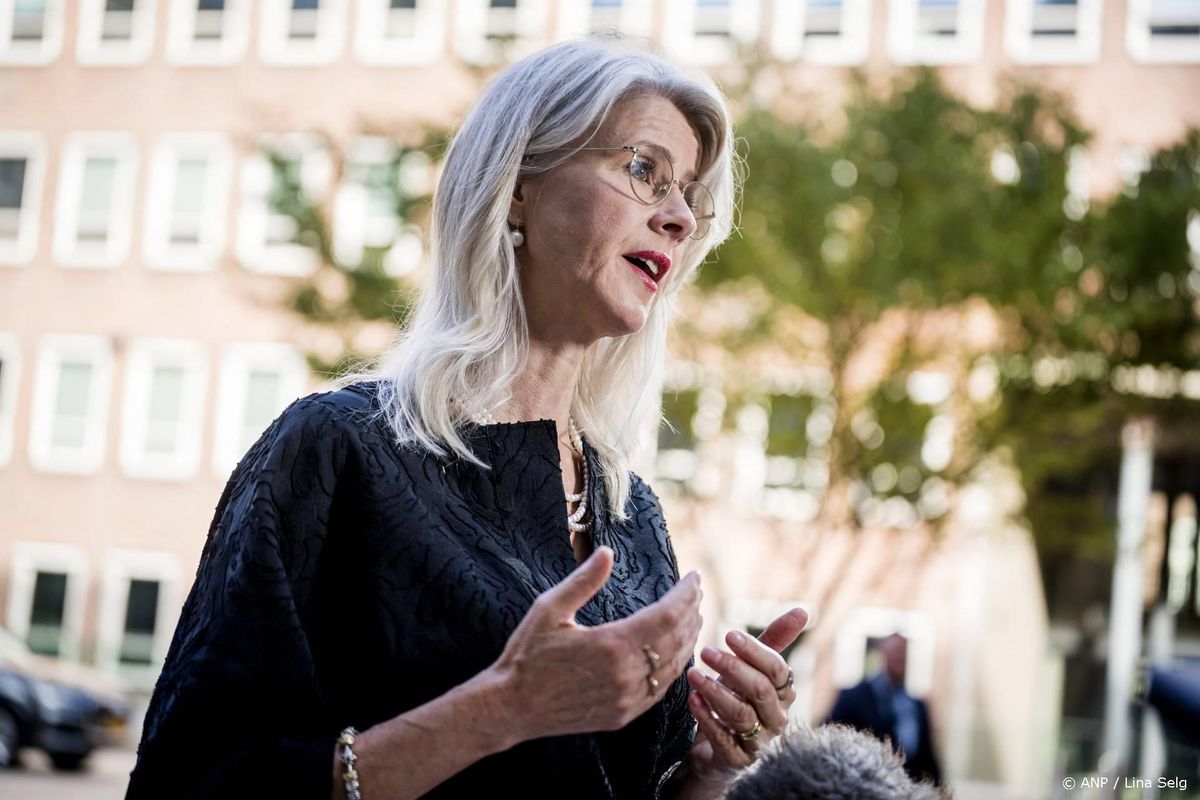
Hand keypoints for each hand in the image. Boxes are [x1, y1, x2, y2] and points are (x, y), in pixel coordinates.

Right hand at [489, 546, 703, 741]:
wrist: (511, 707)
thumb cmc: (527, 654)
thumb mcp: (549, 609)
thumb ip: (583, 581)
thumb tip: (607, 552)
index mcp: (610, 644)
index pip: (667, 615)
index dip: (685, 595)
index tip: (694, 577)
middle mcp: (625, 675)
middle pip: (677, 639)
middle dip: (691, 612)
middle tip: (697, 591)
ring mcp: (627, 699)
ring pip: (674, 666)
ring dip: (688, 639)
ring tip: (693, 616)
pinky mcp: (623, 715)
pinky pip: (660, 690)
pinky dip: (674, 666)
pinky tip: (676, 652)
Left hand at [680, 607, 807, 792]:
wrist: (714, 747)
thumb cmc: (736, 698)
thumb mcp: (750, 667)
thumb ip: (773, 641)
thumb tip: (803, 611)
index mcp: (783, 693)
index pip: (777, 670)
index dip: (755, 651)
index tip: (729, 634)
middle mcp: (776, 718)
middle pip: (761, 690)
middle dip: (733, 668)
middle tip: (706, 652)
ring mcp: (759, 741)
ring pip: (742, 715)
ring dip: (716, 692)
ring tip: (693, 674)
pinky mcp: (738, 760)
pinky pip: (724, 739)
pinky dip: (707, 717)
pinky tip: (693, 700)